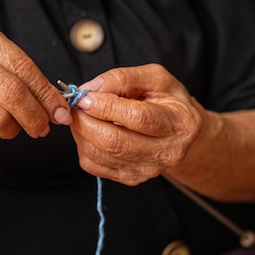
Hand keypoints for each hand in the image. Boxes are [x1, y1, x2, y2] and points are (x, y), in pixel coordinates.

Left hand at [69, 64, 203, 184]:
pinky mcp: (129, 177)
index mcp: (178, 123)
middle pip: (114, 142)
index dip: (106, 107)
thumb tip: (90, 90)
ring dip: (81, 132)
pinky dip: (82, 145)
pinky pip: (93, 165)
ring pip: (99, 155)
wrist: (178, 129)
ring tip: (80, 115)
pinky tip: (88, 130)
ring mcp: (147, 169)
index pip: (137, 118)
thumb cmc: (166, 99)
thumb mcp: (154, 77)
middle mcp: (166, 152)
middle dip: (86, 121)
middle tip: (75, 105)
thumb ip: (123, 78)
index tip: (86, 97)